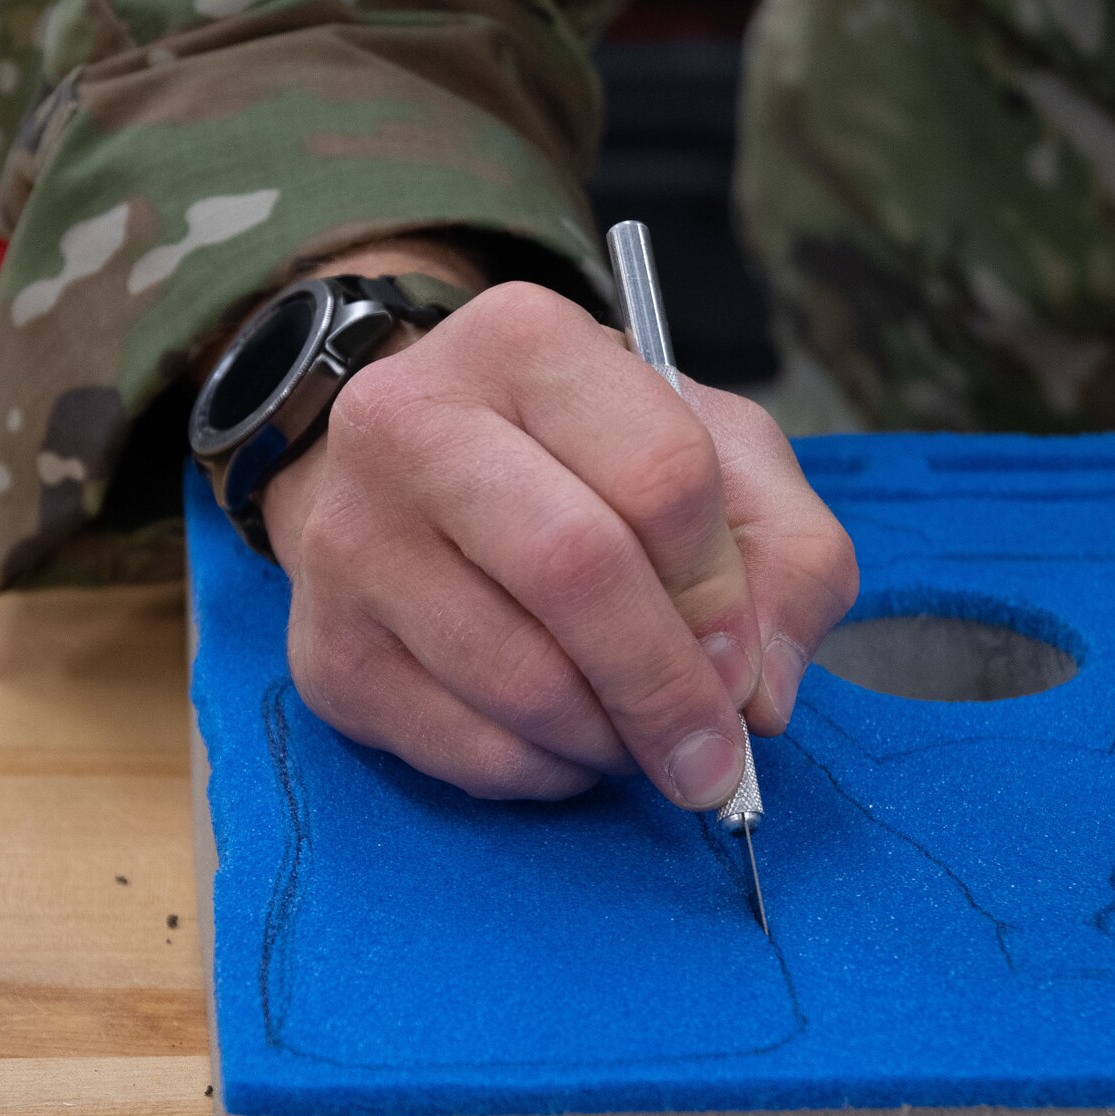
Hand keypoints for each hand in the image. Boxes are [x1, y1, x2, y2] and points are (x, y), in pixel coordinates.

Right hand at [257, 245, 857, 808]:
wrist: (425, 478)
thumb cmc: (596, 465)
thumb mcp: (723, 460)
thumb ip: (788, 558)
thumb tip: (762, 697)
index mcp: (526, 342)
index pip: (660, 475)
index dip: (720, 591)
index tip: (740, 658)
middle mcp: (409, 421)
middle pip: (574, 570)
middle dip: (667, 689)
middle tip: (714, 761)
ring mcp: (348, 539)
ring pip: (518, 680)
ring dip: (611, 740)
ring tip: (641, 738)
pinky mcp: (326, 652)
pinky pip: (465, 749)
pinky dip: (547, 773)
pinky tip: (570, 742)